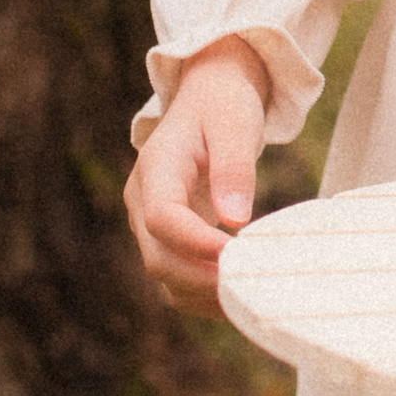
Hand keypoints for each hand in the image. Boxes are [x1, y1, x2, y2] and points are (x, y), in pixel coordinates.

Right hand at [125, 36, 269, 318]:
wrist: (209, 97)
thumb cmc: (223, 105)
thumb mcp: (235, 123)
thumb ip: (234, 168)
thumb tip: (235, 221)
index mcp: (156, 168)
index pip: (162, 217)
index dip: (195, 242)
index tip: (235, 254)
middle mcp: (143, 201)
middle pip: (158, 258)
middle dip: (202, 280)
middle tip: (252, 287)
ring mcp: (151, 224)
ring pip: (166, 277)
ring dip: (204, 295)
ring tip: (251, 298)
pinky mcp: (169, 238)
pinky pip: (179, 277)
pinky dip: (206, 293)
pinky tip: (242, 295)